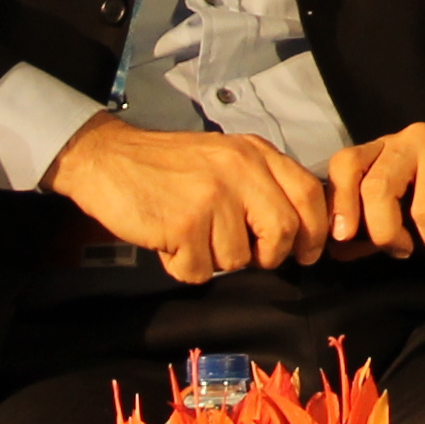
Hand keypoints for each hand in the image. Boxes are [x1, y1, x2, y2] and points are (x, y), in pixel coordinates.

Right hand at [46, 113, 331, 281]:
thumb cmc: (169, 167)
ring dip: (215, 260)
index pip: (309, 193)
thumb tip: (296, 231)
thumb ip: (261, 183)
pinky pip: (200, 271)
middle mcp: (240, 170)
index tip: (309, 253)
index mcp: (255, 152)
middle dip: (269, 256)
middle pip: (284, 231)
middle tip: (244, 255)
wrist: (108, 159)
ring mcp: (212, 197)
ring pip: (239, 259)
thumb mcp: (225, 158)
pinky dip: (185, 268)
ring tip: (191, 236)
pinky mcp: (184, 224)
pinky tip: (170, 244)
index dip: (315, 230)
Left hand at [328, 82, 424, 257]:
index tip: (348, 237)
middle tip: (407, 251)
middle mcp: (414, 138)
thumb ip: (381, 216)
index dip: (340, 203)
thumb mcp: (421, 184)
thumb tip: (340, 251)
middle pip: (378, 189)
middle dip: (387, 235)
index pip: (346, 164)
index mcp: (392, 146)